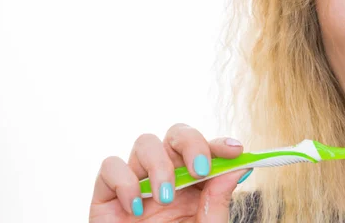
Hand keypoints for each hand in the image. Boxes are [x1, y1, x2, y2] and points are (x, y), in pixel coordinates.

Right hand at [89, 123, 251, 221]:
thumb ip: (218, 202)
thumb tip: (237, 167)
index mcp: (194, 184)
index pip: (207, 149)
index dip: (220, 144)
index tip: (235, 150)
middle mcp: (166, 177)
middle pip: (176, 134)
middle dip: (191, 143)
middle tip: (199, 170)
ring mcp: (137, 182)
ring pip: (145, 142)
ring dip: (159, 164)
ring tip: (164, 199)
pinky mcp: (107, 195)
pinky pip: (110, 166)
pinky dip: (123, 181)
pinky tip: (136, 209)